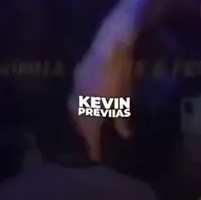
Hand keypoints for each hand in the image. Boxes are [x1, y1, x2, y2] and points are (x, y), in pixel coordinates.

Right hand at [69, 7, 133, 160]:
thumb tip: (124, 134)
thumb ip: (122, 119)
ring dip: (81, 115)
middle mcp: (78, 99)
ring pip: (75, 106)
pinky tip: (90, 99)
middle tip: (91, 138)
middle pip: (78, 121)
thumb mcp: (125, 99)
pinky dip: (83, 100)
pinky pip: (78, 93)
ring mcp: (76, 83)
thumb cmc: (121, 74)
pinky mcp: (79, 70)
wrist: (113, 42)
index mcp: (89, 109)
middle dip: (84, 131)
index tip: (96, 157)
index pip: (90, 134)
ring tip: (90, 120)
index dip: (94, 146)